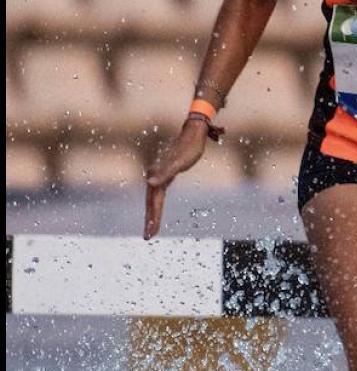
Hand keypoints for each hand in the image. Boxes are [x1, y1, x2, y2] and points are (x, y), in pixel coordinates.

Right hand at [143, 120, 208, 238]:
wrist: (194, 133)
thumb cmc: (189, 148)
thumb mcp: (180, 162)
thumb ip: (165, 173)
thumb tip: (150, 183)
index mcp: (157, 176)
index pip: (153, 203)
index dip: (152, 218)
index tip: (150, 234)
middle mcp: (155, 176)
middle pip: (150, 202)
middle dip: (149, 219)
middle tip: (148, 236)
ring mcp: (160, 175)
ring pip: (153, 198)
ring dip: (152, 213)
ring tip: (152, 228)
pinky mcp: (166, 173)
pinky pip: (159, 193)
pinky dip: (157, 203)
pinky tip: (157, 208)